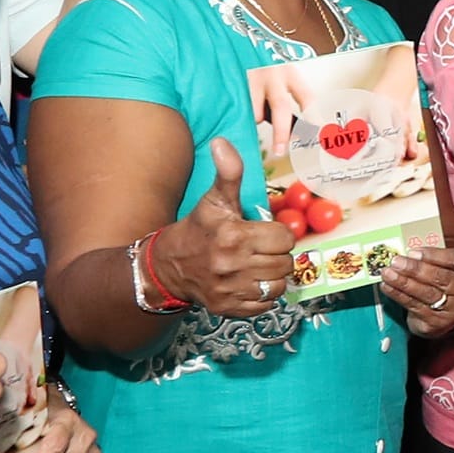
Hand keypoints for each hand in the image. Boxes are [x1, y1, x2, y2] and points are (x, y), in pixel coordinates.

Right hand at [162, 138, 297, 315]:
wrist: (168, 267)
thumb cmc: (197, 230)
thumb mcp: (214, 200)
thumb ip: (228, 173)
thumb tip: (222, 143)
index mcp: (234, 236)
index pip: (284, 238)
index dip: (278, 234)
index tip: (264, 232)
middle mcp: (233, 266)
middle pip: (285, 263)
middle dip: (277, 254)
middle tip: (261, 249)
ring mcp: (232, 290)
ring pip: (280, 286)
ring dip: (273, 276)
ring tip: (258, 265)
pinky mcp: (230, 309)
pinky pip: (267, 304)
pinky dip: (263, 295)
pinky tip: (250, 281)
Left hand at [382, 242, 453, 339]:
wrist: (448, 313)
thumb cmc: (447, 281)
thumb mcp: (449, 267)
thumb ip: (435, 257)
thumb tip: (408, 248)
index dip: (435, 256)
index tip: (413, 251)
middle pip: (441, 279)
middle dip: (416, 269)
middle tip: (396, 261)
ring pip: (427, 294)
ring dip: (404, 282)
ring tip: (387, 273)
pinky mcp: (437, 324)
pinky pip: (415, 307)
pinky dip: (398, 295)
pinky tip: (387, 286)